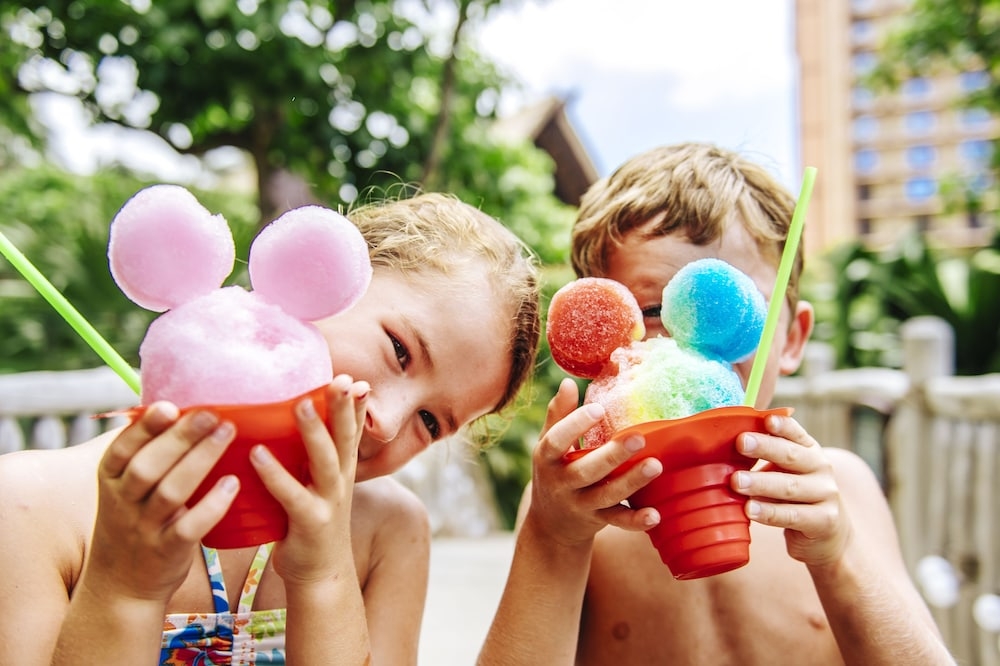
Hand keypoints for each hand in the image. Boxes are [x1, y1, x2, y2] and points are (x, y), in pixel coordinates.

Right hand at [88, 402, 238, 602]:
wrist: (120, 586)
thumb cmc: (134, 521)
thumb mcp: (124, 488)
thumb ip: (144, 453)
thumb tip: (174, 405)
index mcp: (112, 481)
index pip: (122, 450)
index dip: (144, 428)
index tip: (169, 406)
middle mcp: (124, 503)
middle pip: (148, 466)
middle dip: (180, 437)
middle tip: (212, 413)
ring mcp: (145, 529)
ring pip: (170, 492)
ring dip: (200, 461)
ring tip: (227, 433)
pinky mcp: (168, 551)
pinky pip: (189, 528)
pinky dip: (211, 505)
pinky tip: (232, 484)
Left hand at [251, 374, 368, 584]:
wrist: (320, 576)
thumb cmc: (311, 524)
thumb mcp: (318, 486)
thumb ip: (309, 457)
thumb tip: (282, 422)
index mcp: (342, 471)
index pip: (352, 431)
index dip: (355, 406)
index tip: (356, 379)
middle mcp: (341, 482)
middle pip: (345, 438)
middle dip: (344, 407)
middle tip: (340, 379)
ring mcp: (328, 502)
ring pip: (326, 460)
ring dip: (314, 431)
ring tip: (299, 403)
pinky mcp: (310, 523)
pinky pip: (291, 495)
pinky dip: (275, 473)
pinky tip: (257, 454)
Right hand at [523, 378, 661, 547]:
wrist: (550, 524)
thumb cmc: (553, 471)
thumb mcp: (548, 444)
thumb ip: (559, 415)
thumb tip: (569, 382)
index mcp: (547, 458)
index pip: (556, 440)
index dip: (575, 424)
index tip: (598, 408)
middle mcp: (561, 483)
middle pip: (586, 470)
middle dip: (612, 455)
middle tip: (639, 437)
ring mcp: (580, 504)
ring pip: (606, 495)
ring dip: (631, 482)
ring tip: (656, 465)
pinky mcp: (598, 521)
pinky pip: (617, 521)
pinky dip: (636, 521)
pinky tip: (656, 514)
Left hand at [731, 414, 851, 566]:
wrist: (828, 534)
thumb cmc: (795, 496)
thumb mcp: (785, 473)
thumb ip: (765, 460)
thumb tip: (723, 450)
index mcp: (809, 450)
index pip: (796, 433)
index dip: (782, 425)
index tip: (766, 419)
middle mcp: (821, 468)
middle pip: (791, 456)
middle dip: (765, 448)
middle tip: (740, 442)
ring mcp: (825, 494)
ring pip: (790, 486)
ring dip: (761, 483)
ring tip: (737, 481)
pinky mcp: (823, 520)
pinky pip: (792, 515)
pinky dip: (769, 512)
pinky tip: (749, 509)